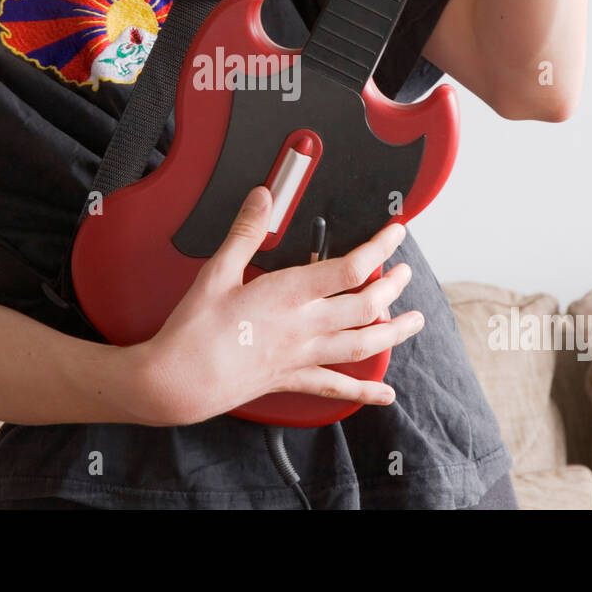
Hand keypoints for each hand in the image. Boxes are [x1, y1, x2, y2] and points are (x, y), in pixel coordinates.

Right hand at [137, 185, 424, 426]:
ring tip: (414, 322)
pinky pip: (336, 386)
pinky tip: (384, 394)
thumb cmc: (194, 330)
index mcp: (288, 295)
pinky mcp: (291, 379)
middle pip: (366, 306)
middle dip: (392, 287)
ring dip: (393, 333)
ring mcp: (301, 356)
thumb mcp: (217, 271)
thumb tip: (264, 198)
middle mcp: (303, 327)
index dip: (380, 248)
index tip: (394, 234)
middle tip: (405, 272)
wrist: (177, 381)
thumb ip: (245, 232)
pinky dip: (364, 391)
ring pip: (361, 345)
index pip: (350, 267)